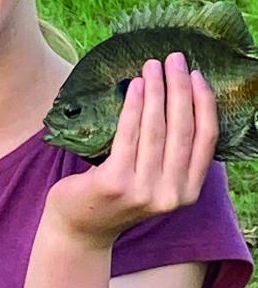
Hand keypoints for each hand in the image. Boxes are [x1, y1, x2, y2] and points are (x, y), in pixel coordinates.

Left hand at [43, 52, 218, 249]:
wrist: (80, 228)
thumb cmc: (115, 196)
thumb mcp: (151, 180)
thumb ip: (167, 156)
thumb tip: (172, 100)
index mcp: (188, 192)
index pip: (206, 140)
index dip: (205, 104)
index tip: (199, 76)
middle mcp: (172, 194)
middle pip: (183, 129)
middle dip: (180, 88)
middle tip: (175, 58)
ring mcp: (144, 190)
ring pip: (156, 129)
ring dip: (156, 91)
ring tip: (152, 65)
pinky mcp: (116, 183)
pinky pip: (128, 135)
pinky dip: (133, 107)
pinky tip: (134, 85)